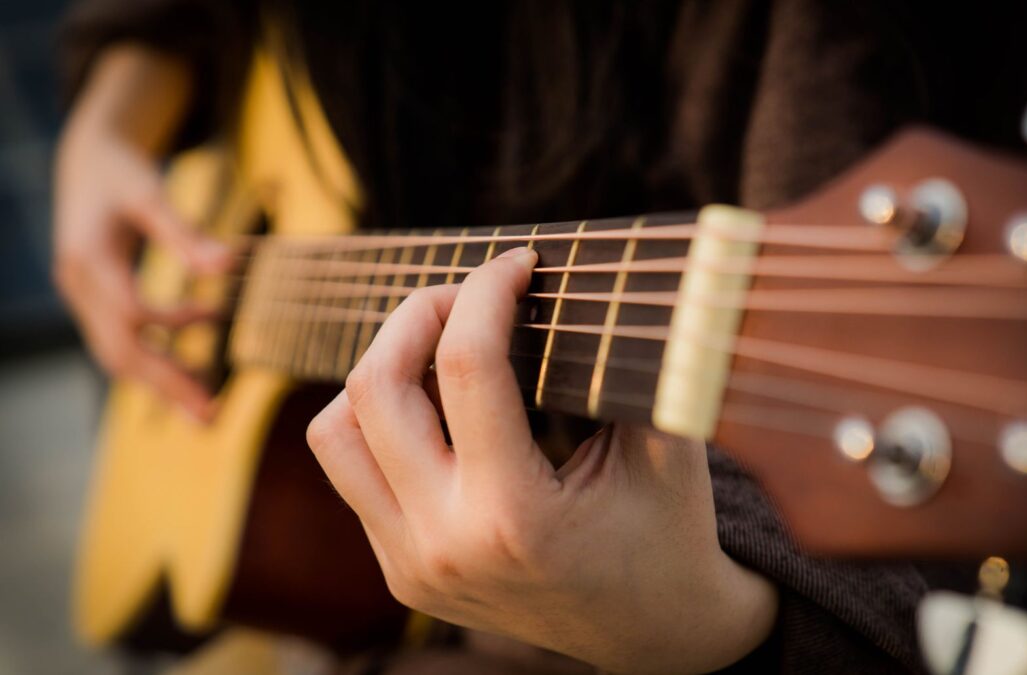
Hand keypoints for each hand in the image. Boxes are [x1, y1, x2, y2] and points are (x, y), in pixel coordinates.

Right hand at [53, 125, 229, 419]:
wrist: (85, 160)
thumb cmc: (121, 171)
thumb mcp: (151, 193)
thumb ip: (184, 232)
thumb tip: (228, 265)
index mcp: (89, 257)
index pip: (128, 310)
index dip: (170, 324)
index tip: (214, 322)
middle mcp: (78, 285)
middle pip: (119, 350)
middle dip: (166, 384)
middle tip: (211, 415)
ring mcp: (81, 298)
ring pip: (117, 355)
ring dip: (161, 383)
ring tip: (206, 405)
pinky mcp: (93, 302)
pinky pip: (120, 343)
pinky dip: (155, 359)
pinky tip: (192, 364)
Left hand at [307, 248, 777, 672]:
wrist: (653, 635)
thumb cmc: (669, 535)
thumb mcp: (668, 448)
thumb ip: (628, 366)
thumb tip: (593, 280)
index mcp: (514, 516)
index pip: (466, 365)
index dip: (487, 290)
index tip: (516, 263)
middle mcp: (443, 545)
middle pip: (376, 388)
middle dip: (418, 313)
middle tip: (468, 293)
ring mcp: (411, 565)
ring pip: (335, 433)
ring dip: (379, 371)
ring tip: (438, 350)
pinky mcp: (400, 572)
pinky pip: (353, 474)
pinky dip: (382, 423)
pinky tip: (440, 408)